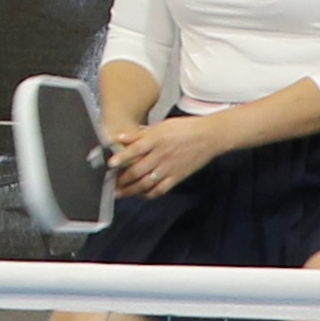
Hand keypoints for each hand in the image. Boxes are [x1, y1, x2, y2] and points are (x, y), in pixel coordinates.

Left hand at [106, 107, 230, 202]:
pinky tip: (142, 194)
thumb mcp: (161, 126)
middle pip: (137, 170)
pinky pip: (160, 189)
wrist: (208, 137)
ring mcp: (169, 168)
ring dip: (131, 190)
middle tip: (111, 183)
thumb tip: (120, 138)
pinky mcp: (177, 177)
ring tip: (120, 192)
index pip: (134, 150)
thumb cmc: (185, 128)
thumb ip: (139, 134)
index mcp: (156, 139)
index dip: (121, 158)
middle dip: (122, 179)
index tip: (110, 164)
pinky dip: (149, 194)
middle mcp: (161, 155)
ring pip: (146, 183)